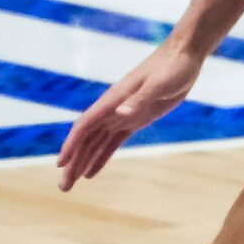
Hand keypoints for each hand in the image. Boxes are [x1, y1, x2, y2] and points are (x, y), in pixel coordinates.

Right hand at [57, 40, 206, 189]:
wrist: (183, 57)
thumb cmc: (171, 67)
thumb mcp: (160, 84)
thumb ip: (140, 99)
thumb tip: (121, 113)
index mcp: (113, 100)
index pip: (85, 126)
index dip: (72, 145)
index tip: (61, 164)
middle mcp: (113, 109)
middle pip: (86, 140)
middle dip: (73, 163)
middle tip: (63, 187)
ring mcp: (122, 114)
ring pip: (95, 144)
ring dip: (82, 163)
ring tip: (70, 184)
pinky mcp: (136, 119)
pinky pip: (113, 142)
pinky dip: (101, 157)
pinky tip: (92, 172)